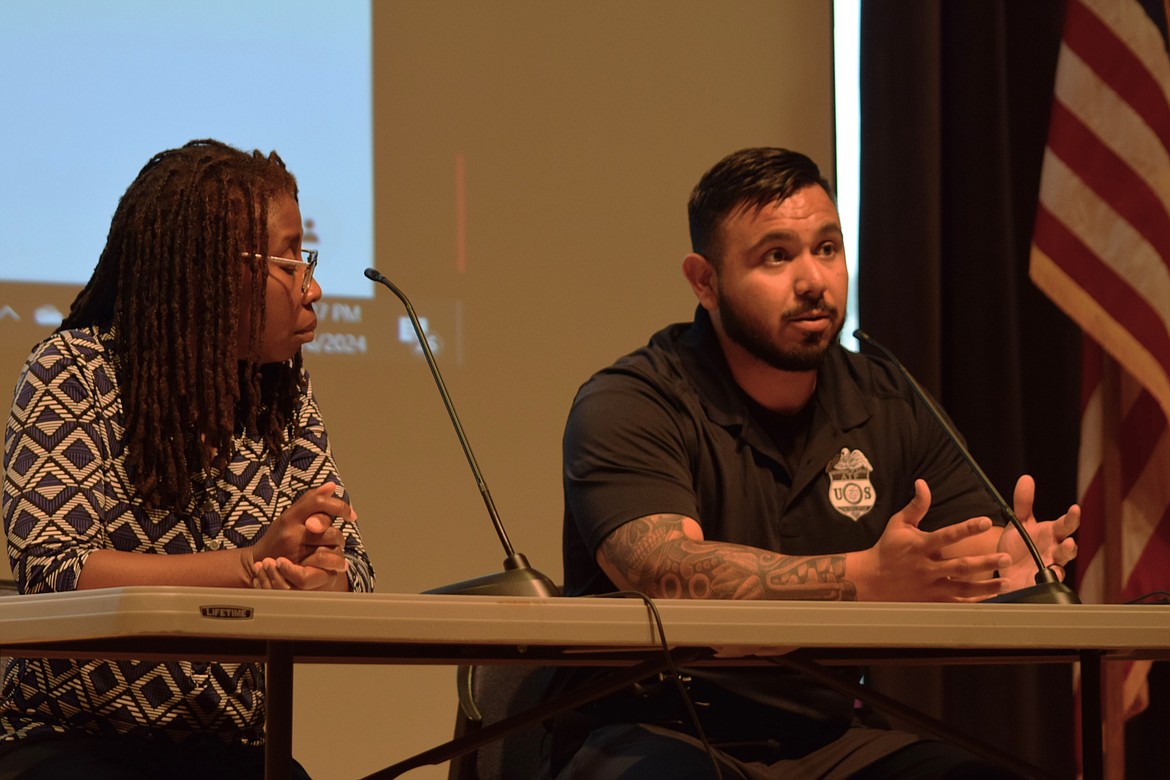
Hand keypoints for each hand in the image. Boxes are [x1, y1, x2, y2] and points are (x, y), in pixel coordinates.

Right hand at [242, 482, 353, 589]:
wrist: (259, 565)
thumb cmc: (278, 537)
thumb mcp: (289, 516)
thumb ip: (310, 501)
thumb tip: (332, 485)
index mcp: (289, 517)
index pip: (317, 502)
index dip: (338, 506)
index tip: (351, 515)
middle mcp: (291, 534)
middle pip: (327, 527)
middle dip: (338, 533)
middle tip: (338, 540)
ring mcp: (294, 553)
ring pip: (330, 546)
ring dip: (337, 548)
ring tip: (333, 551)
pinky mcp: (299, 570)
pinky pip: (326, 564)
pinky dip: (334, 563)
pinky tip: (337, 565)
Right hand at [853, 479, 1011, 601]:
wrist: (871, 580)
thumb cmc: (887, 548)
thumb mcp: (898, 523)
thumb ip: (916, 505)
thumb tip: (923, 483)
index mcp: (921, 546)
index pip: (947, 535)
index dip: (967, 528)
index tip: (986, 521)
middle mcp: (927, 567)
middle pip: (960, 565)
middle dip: (985, 562)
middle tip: (1007, 558)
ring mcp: (930, 585)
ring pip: (962, 587)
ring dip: (986, 586)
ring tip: (1007, 582)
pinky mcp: (931, 599)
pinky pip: (955, 603)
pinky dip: (973, 602)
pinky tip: (991, 600)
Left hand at [997, 474, 1079, 588]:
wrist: (1005, 568)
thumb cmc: (1018, 544)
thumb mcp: (1018, 522)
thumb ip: (1023, 502)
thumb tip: (1026, 479)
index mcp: (1051, 534)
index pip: (1066, 525)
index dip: (1072, 517)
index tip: (1074, 509)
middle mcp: (1053, 552)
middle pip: (1068, 550)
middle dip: (1069, 547)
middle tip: (1068, 542)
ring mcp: (1048, 569)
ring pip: (1059, 569)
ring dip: (1058, 568)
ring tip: (1054, 566)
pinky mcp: (1038, 584)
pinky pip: (1044, 585)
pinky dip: (1042, 584)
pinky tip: (1038, 581)